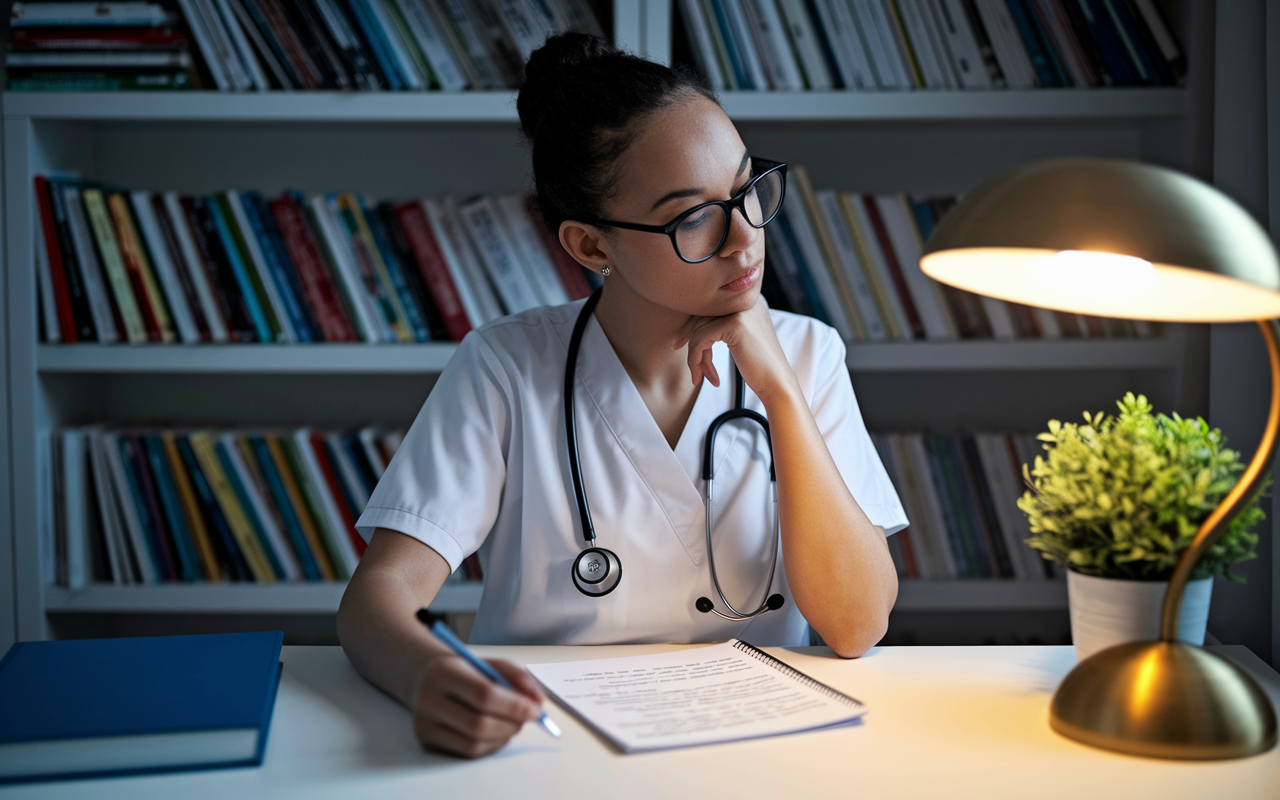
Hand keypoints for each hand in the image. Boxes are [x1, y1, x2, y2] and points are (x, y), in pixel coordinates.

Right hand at [411, 653, 544, 757]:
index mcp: (443, 671)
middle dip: (511, 724)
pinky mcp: (427, 741)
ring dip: (503, 736)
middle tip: (528, 719)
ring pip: (474, 743)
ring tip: (513, 723)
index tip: (535, 710)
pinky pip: (468, 752)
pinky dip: (491, 745)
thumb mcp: (490, 664)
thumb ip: (518, 678)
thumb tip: (538, 702)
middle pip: (478, 724)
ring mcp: (424, 723)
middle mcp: (428, 698)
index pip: (483, 694)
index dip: (514, 706)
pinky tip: (497, 731)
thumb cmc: (465, 671)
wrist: (428, 678)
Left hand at [674, 294, 799, 406]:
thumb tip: (690, 325)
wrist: (777, 384)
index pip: (710, 308)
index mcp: (747, 301)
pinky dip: (696, 360)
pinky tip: (705, 378)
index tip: (684, 345)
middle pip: (702, 316)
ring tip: (700, 377)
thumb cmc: (758, 367)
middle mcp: (744, 300)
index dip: (693, 327)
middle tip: (683, 358)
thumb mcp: (741, 340)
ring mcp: (740, 311)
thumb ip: (723, 326)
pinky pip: (701, 339)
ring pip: (699, 329)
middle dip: (690, 340)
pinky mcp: (735, 325)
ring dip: (695, 357)